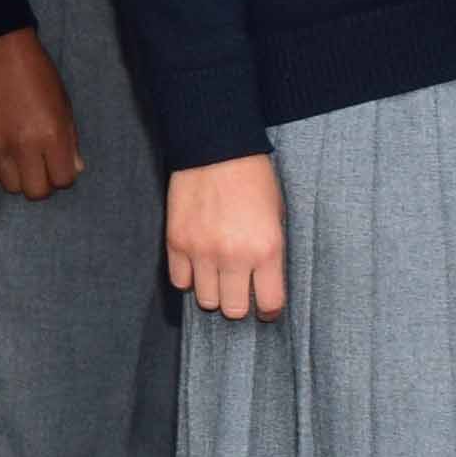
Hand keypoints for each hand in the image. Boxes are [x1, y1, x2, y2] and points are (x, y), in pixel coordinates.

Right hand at [0, 26, 85, 197]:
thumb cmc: (40, 76)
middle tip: (41, 167)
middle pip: (36, 192)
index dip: (64, 174)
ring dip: (19, 178)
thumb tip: (75, 169)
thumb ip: (70, 141)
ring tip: (21, 159)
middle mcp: (25, 146)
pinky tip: (3, 155)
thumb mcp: (64, 105)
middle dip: (43, 183)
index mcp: (52, 135)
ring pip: (11, 187)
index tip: (60, 163)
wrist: (2, 53)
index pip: (63, 180)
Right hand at [166, 151, 287, 321]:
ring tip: (217, 275)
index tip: (265, 305)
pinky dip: (189, 277)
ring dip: (213, 291)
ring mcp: (202, 251)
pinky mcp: (177, 242)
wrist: (217, 147)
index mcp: (267, 249)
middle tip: (239, 289)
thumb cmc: (253, 178)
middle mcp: (234, 256)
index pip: (269, 303)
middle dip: (238, 303)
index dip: (268, 309)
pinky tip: (198, 264)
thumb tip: (262, 282)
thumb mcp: (278, 215)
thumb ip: (271, 252)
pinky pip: (180, 281)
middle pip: (233, 309)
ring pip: (206, 300)